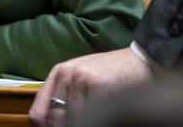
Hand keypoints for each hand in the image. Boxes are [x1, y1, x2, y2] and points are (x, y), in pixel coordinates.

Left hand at [30, 47, 152, 125]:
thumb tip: (50, 123)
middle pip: (53, 121)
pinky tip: (107, 117)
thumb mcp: (84, 80)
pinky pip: (88, 118)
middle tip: (87, 123)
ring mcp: (80, 79)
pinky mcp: (96, 86)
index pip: (38, 114)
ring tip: (100, 119)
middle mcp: (66, 74)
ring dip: (85, 124)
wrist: (144, 62)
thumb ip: (65, 98)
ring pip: (70, 121)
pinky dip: (97, 121)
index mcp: (59, 73)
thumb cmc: (116, 73)